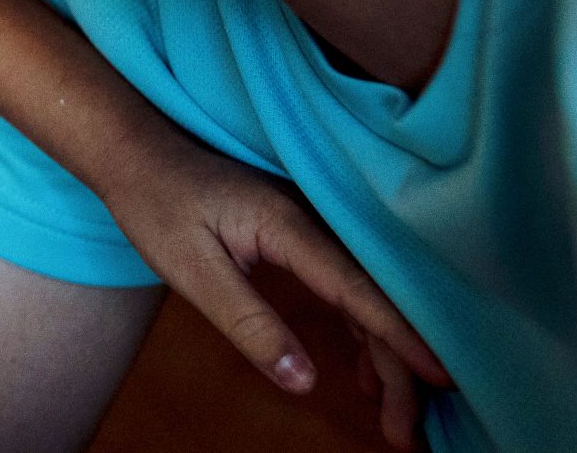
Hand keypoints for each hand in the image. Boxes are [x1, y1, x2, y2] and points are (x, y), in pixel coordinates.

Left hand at [96, 129, 448, 450]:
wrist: (134, 151)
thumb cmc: (155, 204)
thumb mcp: (191, 270)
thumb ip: (248, 323)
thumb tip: (302, 380)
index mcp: (290, 225)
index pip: (360, 289)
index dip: (403, 335)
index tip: (443, 376)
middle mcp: (312, 221)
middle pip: (374, 298)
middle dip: (399, 367)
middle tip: (407, 433)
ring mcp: (309, 225)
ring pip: (366, 295)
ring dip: (386, 355)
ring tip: (398, 417)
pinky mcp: (299, 234)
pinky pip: (347, 286)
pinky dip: (364, 331)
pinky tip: (367, 372)